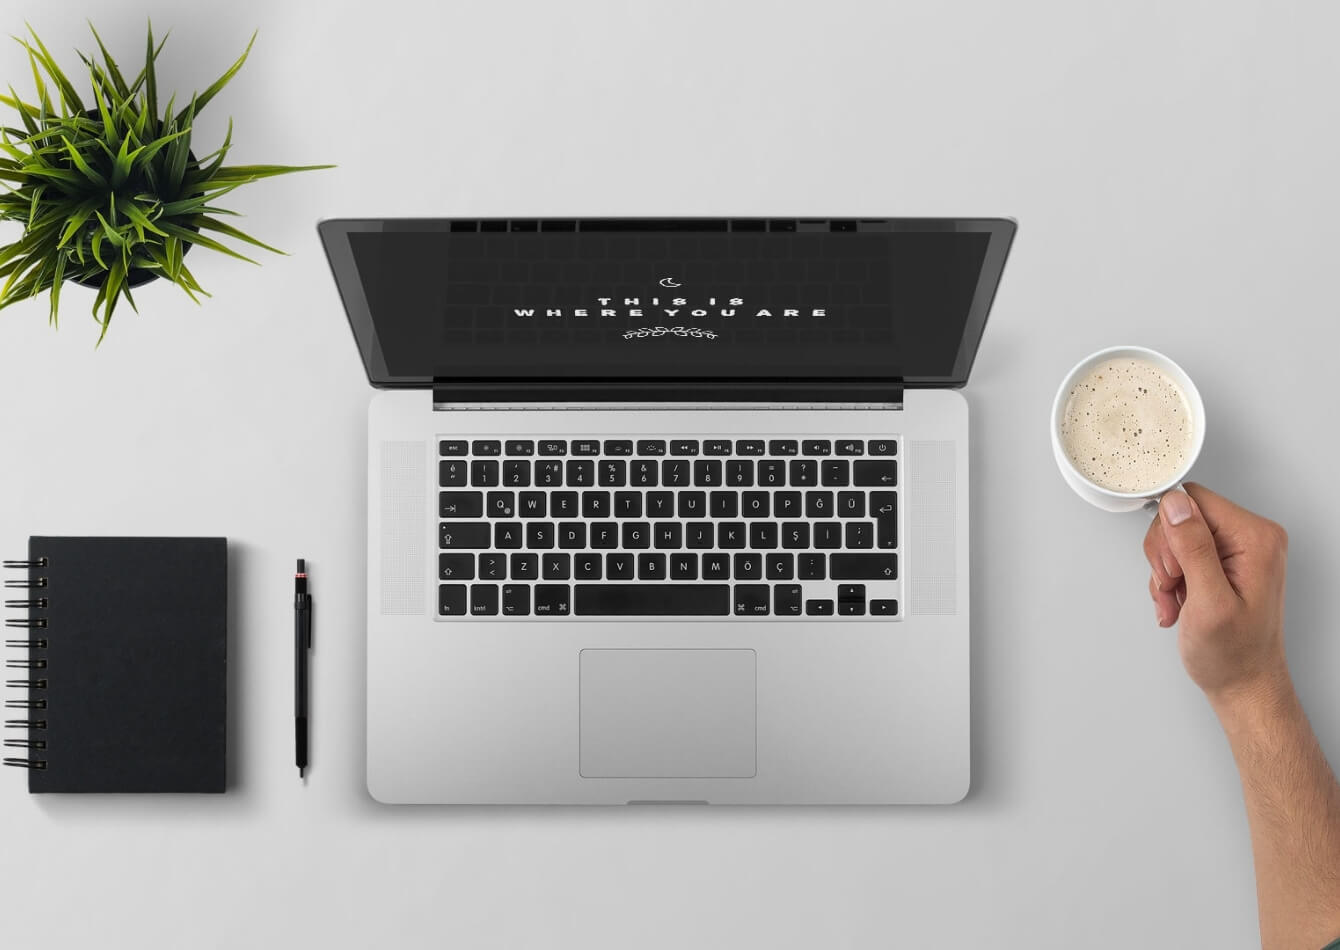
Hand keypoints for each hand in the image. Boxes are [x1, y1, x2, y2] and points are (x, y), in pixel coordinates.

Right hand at [1142, 483, 1289, 702]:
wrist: (1242, 682)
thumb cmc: (1234, 654)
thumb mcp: (1209, 602)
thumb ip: (1193, 548)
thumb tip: (1176, 505)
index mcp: (1256, 538)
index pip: (1194, 500)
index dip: (1171, 534)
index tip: (1176, 570)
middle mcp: (1250, 538)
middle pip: (1180, 517)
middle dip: (1165, 557)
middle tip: (1175, 587)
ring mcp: (1235, 550)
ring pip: (1173, 537)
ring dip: (1164, 573)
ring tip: (1176, 600)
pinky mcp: (1220, 562)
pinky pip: (1177, 554)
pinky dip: (1169, 581)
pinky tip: (1178, 604)